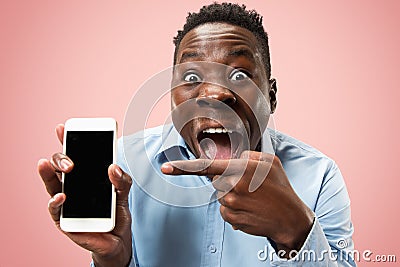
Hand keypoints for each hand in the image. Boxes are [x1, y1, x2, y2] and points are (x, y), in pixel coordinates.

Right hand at [37, 124, 131, 266]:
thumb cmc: (116, 214)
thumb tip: (113, 167)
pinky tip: (61, 196)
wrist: (117, 240)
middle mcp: (73, 186)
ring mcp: (66, 202)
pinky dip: (55, 202)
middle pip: (59, 166)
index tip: (62, 128)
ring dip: (49, 173)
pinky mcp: (64, 220)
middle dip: (61, 158)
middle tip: (70, 161)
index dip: (67, 141)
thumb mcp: (124, 194)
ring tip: (49, 165)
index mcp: (86, 176)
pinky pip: (55, 209)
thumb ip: (122, 180)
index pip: (74, 155)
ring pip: (51, 184)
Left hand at [161, 151, 313, 254]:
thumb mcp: (269, 161)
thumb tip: (232, 159)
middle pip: (217, 180)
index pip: (206, 167)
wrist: (290, 218)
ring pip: (220, 195)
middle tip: (249, 185)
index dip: (183, 167)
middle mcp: (232, 187)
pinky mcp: (231, 219)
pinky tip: (250, 209)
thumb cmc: (280, 187)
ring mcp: (231, 205)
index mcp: (241, 169)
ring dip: (232, 195)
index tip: (166, 167)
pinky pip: (224, 210)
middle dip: (228, 180)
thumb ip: (247, 155)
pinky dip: (234, 208)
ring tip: (253, 198)